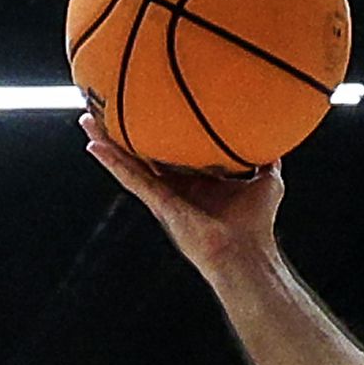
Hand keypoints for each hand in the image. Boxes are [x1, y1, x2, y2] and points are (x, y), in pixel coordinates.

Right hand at [79, 113, 284, 282]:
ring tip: (87, 121)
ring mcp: (163, 196)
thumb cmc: (256, 225)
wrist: (247, 253)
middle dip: (123, 136)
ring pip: (129, 164)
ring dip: (107, 143)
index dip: (157, 134)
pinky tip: (95, 146)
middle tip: (105, 112)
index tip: (146, 112)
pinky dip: (112, 162)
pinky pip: (132, 179)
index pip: (170, 152)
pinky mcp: (160, 203)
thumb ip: (266, 158)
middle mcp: (174, 188)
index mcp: (194, 182)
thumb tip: (276, 135)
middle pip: (141, 155)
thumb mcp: (267, 180)